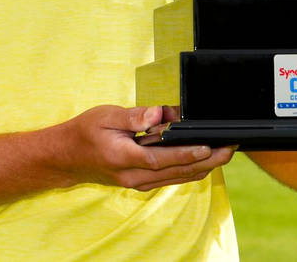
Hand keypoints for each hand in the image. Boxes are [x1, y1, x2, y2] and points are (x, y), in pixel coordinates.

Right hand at [55, 105, 235, 191]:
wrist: (67, 157)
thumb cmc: (85, 132)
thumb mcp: (105, 115)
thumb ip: (133, 116)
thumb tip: (158, 115)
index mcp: (124, 157)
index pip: (162, 159)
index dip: (187, 153)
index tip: (209, 147)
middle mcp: (134, 176)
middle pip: (177, 172)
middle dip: (207, 161)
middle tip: (229, 149)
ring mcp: (138, 183)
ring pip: (178, 178)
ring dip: (202, 166)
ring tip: (223, 153)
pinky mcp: (141, 182)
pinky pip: (170, 178)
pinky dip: (189, 169)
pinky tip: (202, 160)